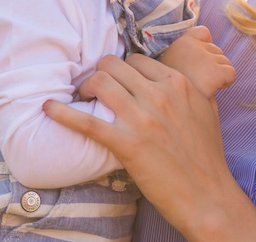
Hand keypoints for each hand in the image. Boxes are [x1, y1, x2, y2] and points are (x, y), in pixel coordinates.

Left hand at [43, 53, 255, 241]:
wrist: (207, 195)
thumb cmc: (207, 155)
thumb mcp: (207, 109)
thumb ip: (189, 88)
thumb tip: (173, 77)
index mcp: (178, 83)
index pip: (137, 60)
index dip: (122, 70)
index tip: (116, 82)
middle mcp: (160, 94)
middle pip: (114, 66)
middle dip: (100, 74)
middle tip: (95, 89)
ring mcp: (142, 118)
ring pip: (101, 82)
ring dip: (86, 87)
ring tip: (82, 98)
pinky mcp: (127, 144)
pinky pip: (87, 121)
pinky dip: (63, 113)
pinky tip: (48, 108)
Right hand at [158, 25, 234, 97]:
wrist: (172, 110)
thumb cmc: (175, 90)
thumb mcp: (173, 64)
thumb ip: (189, 49)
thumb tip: (210, 38)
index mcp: (179, 43)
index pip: (203, 32)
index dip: (205, 48)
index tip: (197, 63)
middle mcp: (191, 46)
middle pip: (216, 50)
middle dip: (212, 64)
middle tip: (199, 80)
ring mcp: (203, 59)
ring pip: (225, 61)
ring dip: (219, 74)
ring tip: (204, 86)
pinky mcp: (213, 74)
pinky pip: (231, 73)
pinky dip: (226, 81)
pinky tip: (214, 90)